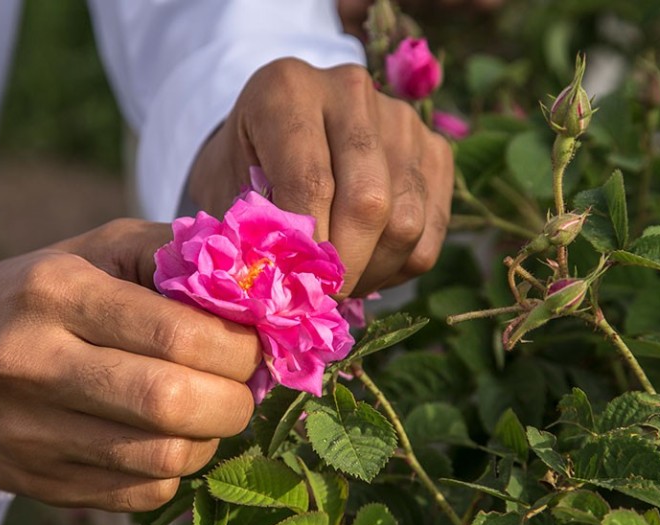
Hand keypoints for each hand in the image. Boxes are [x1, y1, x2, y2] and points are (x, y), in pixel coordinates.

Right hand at [0, 219, 260, 511]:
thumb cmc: (30, 295)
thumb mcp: (94, 250)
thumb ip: (172, 256)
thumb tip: (253, 287)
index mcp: (59, 293)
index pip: (179, 332)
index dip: (239, 346)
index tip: (252, 344)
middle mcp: (37, 364)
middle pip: (174, 402)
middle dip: (236, 398)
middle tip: (243, 384)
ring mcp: (33, 433)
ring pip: (166, 457)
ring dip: (211, 437)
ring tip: (207, 409)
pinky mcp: (38, 482)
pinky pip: (142, 493)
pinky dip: (175, 469)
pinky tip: (166, 437)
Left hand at [188, 58, 453, 296]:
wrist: (277, 132)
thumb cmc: (244, 166)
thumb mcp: (225, 190)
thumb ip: (250, 232)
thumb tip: (281, 287)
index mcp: (287, 89)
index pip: (310, 181)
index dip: (307, 249)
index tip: (297, 289)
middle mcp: (351, 90)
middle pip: (369, 200)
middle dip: (346, 267)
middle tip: (323, 299)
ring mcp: (401, 117)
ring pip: (407, 220)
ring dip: (374, 272)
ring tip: (340, 285)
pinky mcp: (434, 148)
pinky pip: (432, 230)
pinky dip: (400, 266)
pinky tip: (367, 268)